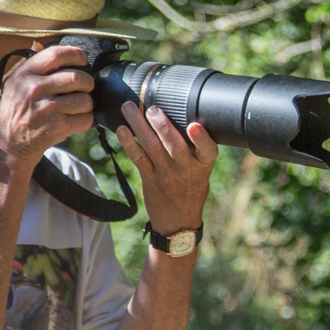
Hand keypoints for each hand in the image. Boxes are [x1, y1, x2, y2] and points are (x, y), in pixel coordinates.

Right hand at [0, 44, 96, 170]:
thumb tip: (40, 43)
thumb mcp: (13, 84)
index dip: (76, 54)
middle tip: (85, 88)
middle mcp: (34, 89)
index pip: (56, 54)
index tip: (82, 59)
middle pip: (77, 77)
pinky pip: (85, 119)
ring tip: (78, 107)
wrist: (7, 145)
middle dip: (87, 83)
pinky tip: (75, 120)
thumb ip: (30, 66)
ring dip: (86, 104)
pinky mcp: (55, 127)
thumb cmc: (13, 112)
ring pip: (85, 100)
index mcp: (24, 74)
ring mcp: (45, 109)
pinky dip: (85, 120)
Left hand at [116, 100, 217, 237]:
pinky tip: (121, 130)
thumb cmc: (192, 189)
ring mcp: (166, 174)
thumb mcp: (202, 171)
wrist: (178, 221)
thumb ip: (195, 150)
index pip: (208, 150)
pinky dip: (129, 144)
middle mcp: (185, 169)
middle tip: (152, 109)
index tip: (195, 126)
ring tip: (128, 108)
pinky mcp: (150, 178)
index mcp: (203, 165)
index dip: (202, 138)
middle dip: (162, 126)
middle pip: (175, 146)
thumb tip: (182, 118)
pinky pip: (138, 159)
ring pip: (152, 147)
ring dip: (139, 126)